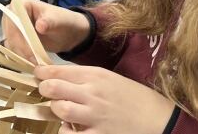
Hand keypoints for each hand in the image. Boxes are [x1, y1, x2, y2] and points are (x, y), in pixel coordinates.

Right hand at [2, 0, 90, 60]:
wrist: (66, 33)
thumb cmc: (61, 22)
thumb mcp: (58, 20)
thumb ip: (49, 22)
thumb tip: (40, 25)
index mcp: (22, 4)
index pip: (13, 17)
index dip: (18, 31)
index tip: (28, 46)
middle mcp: (14, 14)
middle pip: (9, 31)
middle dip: (20, 46)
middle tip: (33, 58)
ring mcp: (13, 28)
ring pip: (10, 42)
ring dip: (20, 53)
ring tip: (35, 61)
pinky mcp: (15, 40)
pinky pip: (12, 49)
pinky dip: (21, 56)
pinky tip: (31, 61)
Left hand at [34, 64, 175, 133]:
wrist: (159, 118)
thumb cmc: (132, 97)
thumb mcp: (109, 78)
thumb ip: (84, 77)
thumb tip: (58, 77)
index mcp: (95, 76)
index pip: (59, 70)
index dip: (42, 72)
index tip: (37, 74)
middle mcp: (93, 93)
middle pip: (54, 87)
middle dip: (43, 89)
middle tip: (43, 92)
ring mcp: (96, 116)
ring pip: (61, 109)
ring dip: (54, 110)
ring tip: (58, 110)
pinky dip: (65, 132)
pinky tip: (68, 129)